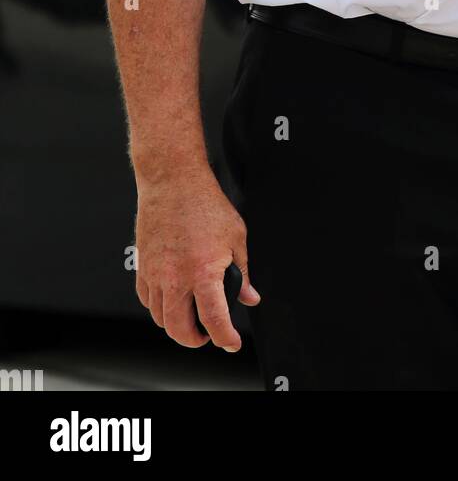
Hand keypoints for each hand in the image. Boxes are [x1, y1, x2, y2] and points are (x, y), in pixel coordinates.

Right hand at [134, 163, 260, 349]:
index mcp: (203, 272)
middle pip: (180, 330)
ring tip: (191, 317)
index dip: (225, 338)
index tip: (231, 342)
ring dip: (176, 325)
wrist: (173, 181)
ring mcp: (156, 274)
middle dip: (197, 339)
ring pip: (160, 318)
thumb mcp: (236, 236)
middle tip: (209, 333)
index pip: (214, 321)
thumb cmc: (204, 203)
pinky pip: (147, 300)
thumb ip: (242, 271)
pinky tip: (172, 298)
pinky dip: (159, 307)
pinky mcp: (142, 267)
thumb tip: (248, 295)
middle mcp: (176, 278)